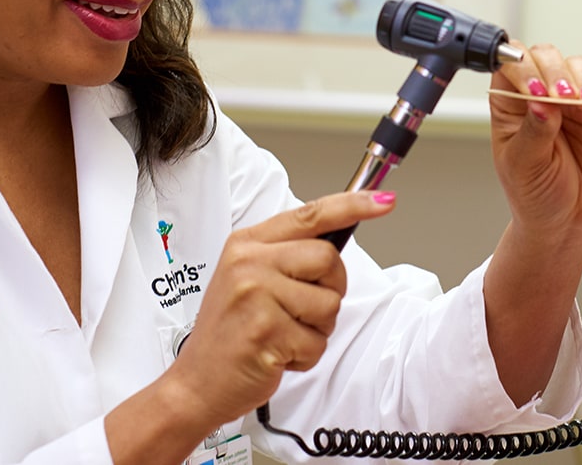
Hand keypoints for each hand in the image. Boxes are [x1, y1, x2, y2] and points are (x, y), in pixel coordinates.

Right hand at [163, 191, 396, 426]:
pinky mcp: (266, 330)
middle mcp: (248, 262)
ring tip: (282, 334)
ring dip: (316, 329)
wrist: (198, 380)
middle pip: (328, 259)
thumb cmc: (230, 332)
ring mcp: (256, 295)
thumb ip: (286, 256)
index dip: (352, 206)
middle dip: (330, 289)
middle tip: (301, 310)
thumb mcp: (246, 279)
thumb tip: (335, 241)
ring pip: (329, 304)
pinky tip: (277, 354)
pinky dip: (305, 356)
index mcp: (246, 243)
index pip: (309, 215)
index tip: (383, 201)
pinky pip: (317, 342)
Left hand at [490, 43, 581, 236]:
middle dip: (555, 69)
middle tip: (562, 97)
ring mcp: (572, 101)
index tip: (535, 88)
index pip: (508, 65)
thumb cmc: (535, 194)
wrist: (569, 221)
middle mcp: (539, 96)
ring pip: (579, 66)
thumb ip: (533, 132)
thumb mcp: (525, 165)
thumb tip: (539, 103)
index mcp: (510, 105)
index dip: (522, 67)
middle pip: (546, 56)